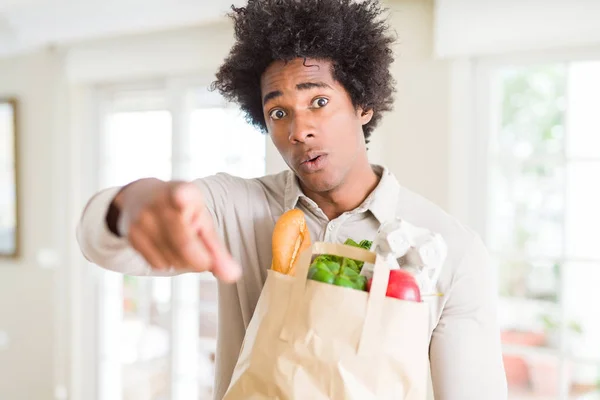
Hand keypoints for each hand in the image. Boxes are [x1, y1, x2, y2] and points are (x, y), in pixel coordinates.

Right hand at [114, 178, 240, 281]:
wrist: (140, 196)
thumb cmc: (182, 211)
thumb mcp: (203, 221)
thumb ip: (218, 251)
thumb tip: (233, 276)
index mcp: (184, 191)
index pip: (181, 195)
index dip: (182, 198)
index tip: (182, 197)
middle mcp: (160, 203)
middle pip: (184, 244)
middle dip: (200, 260)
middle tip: (206, 259)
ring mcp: (143, 220)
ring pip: (172, 259)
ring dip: (184, 262)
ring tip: (182, 243)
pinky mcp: (132, 236)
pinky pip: (158, 265)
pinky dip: (169, 263)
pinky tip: (167, 247)